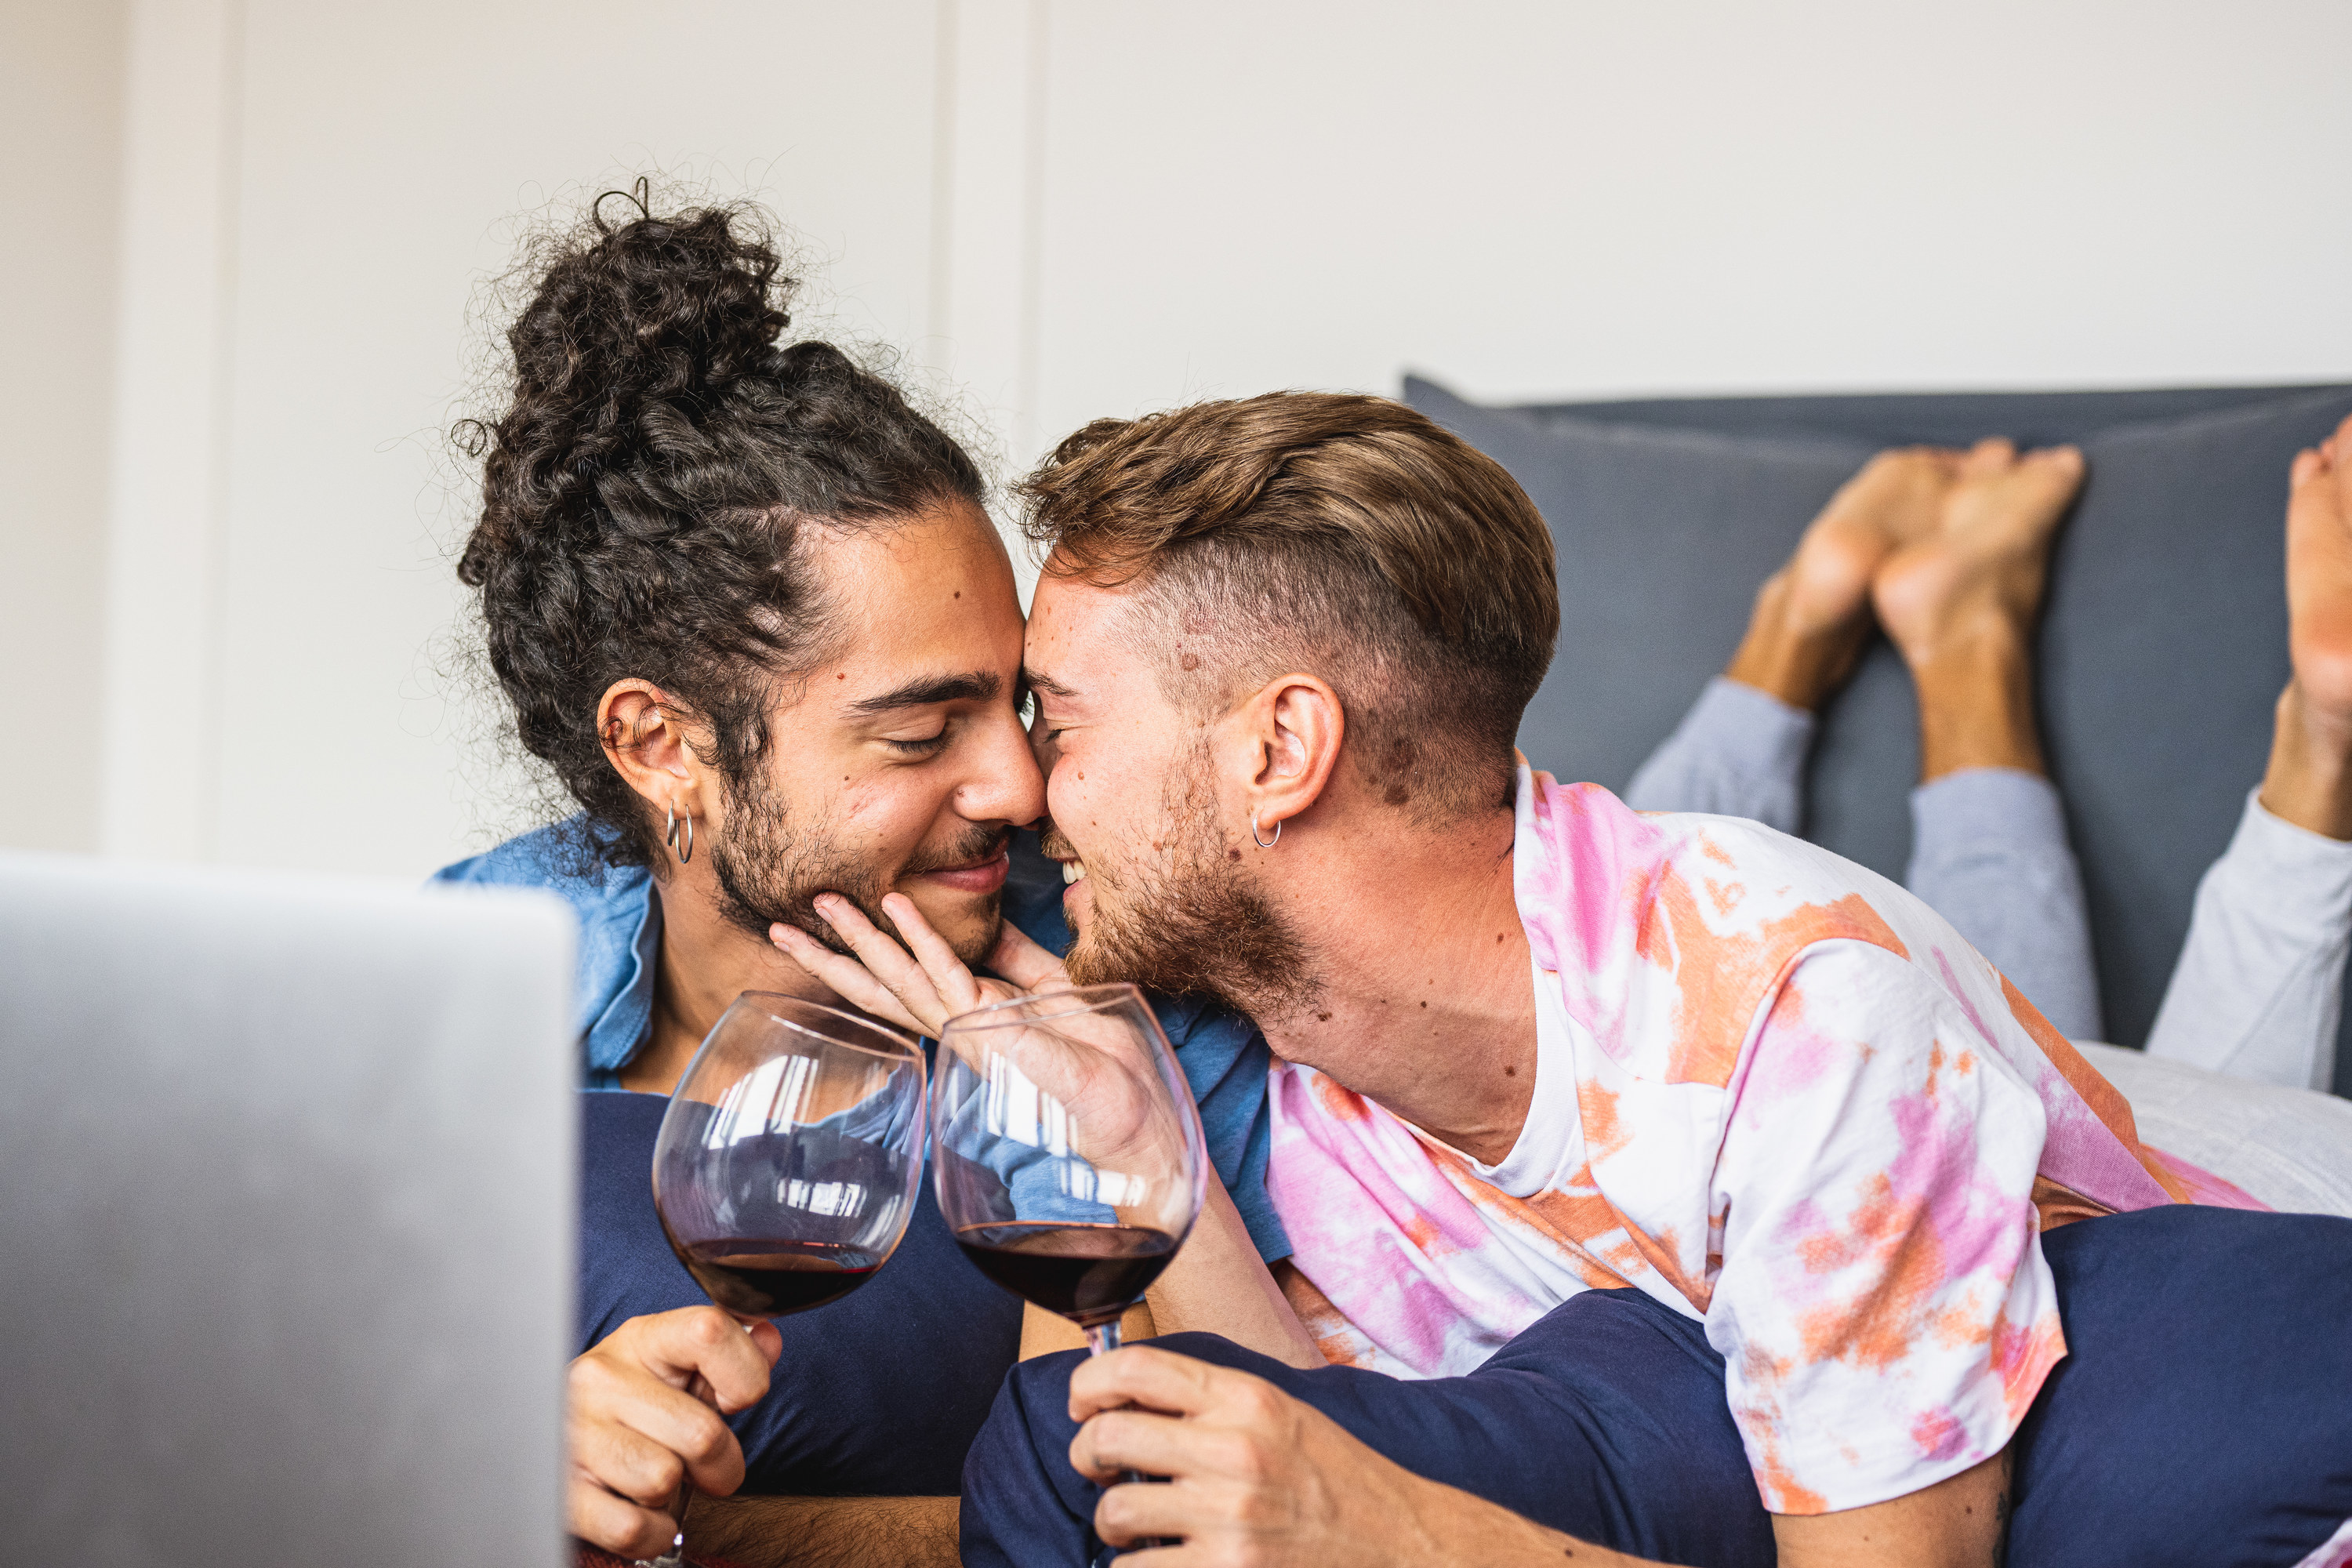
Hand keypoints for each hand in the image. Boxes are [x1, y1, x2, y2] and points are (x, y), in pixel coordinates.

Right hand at [567, 1306, 783, 1558]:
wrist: (550, 1436)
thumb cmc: (631, 1404)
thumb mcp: (677, 1367)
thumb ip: (730, 1356)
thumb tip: (768, 1339)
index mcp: (641, 1339)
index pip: (711, 1331)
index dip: (745, 1376)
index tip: (734, 1400)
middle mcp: (600, 1379)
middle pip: (702, 1433)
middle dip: (719, 1463)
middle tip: (704, 1465)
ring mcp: (573, 1434)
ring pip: (663, 1481)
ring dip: (672, 1495)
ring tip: (655, 1477)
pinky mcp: (560, 1490)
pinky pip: (631, 1528)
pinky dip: (651, 1533)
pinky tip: (642, 1512)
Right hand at [772, 894, 1161, 1170]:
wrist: (1138, 1117)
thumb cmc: (1105, 1063)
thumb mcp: (1061, 994)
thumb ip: (1024, 961)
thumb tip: (991, 932)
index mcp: (973, 1017)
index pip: (906, 983)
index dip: (866, 954)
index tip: (826, 927)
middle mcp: (963, 1028)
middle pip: (884, 987)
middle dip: (834, 956)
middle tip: (782, 925)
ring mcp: (976, 1032)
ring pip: (905, 980)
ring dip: (864, 939)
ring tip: (824, 903)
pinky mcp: (997, 1035)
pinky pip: (954, 979)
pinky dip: (926, 940)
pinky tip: (898, 908)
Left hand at [1066, 1346, 1619, 1566]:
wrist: (1405, 1548)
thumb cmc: (1337, 1483)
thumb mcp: (1282, 1417)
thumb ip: (1211, 1403)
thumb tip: (1123, 1397)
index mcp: (1246, 1399)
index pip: (1134, 1367)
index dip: (1087, 1385)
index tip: (1081, 1407)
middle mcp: (1234, 1450)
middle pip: (1106, 1438)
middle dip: (1088, 1459)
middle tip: (1102, 1475)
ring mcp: (1229, 1518)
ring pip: (1113, 1514)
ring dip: (1114, 1526)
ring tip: (1138, 1529)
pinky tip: (1166, 1564)